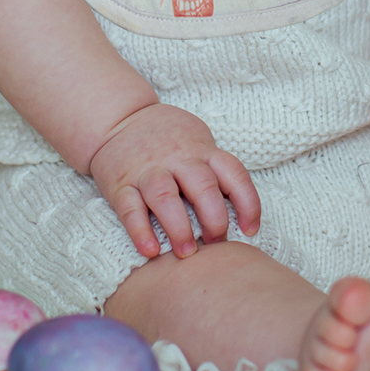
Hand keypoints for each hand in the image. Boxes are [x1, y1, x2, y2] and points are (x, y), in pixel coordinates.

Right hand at [88, 103, 261, 259]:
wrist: (120, 118)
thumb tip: (238, 214)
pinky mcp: (121, 184)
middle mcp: (176, 158)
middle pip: (202, 186)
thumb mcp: (198, 143)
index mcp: (201, 150)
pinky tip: (151, 251)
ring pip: (165, 197)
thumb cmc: (169, 138)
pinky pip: (130, 209)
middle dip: (214, 219)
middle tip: (216, 243)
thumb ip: (215, 171)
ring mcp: (147, 170)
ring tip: (186, 252)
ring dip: (178, 228)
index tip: (249, 230)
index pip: (233, 174)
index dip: (247, 203)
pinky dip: (140, 231)